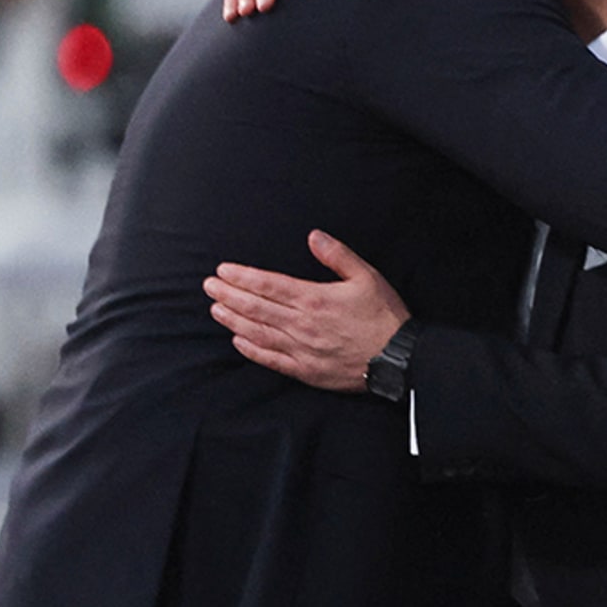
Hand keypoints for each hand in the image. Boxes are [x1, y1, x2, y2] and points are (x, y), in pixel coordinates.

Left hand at [203, 230, 410, 391]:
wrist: (397, 358)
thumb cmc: (384, 315)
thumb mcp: (368, 276)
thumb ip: (338, 255)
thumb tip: (314, 236)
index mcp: (314, 299)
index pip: (268, 285)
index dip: (242, 277)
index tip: (223, 271)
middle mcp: (302, 325)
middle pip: (256, 308)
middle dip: (229, 295)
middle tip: (209, 286)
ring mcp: (301, 349)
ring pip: (258, 333)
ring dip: (233, 320)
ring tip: (216, 309)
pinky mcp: (305, 370)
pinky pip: (270, 359)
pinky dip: (251, 349)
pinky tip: (238, 340)